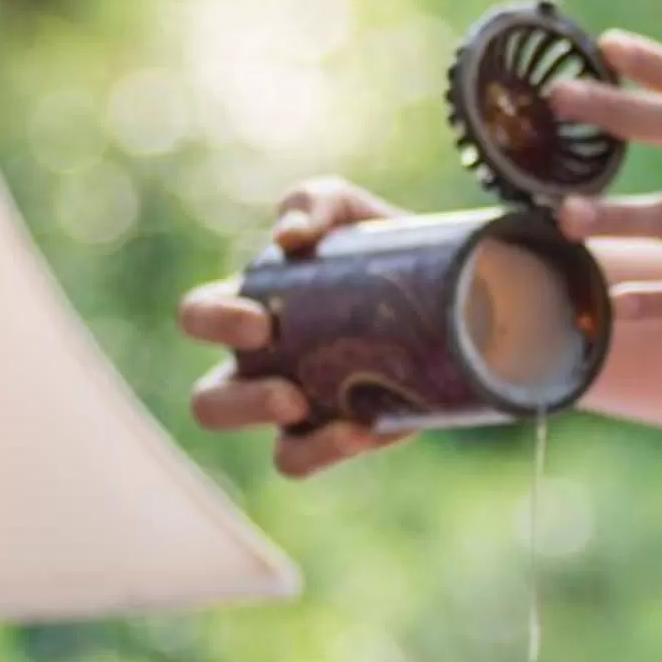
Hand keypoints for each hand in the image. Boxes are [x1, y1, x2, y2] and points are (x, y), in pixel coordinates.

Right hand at [179, 177, 404, 478]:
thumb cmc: (381, 246)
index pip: (199, 319)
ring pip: (266, 447)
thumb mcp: (350, 210)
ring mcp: (303, 411)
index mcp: (248, 310)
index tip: (262, 323)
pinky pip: (315, 459)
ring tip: (305, 407)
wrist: (462, 292)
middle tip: (287, 388)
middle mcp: (263, 370)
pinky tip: (363, 429)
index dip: (215, 325)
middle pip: (210, 403)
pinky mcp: (347, 435)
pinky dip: (328, 449)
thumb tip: (287, 237)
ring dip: (285, 438)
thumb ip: (316, 202)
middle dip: (240, 402)